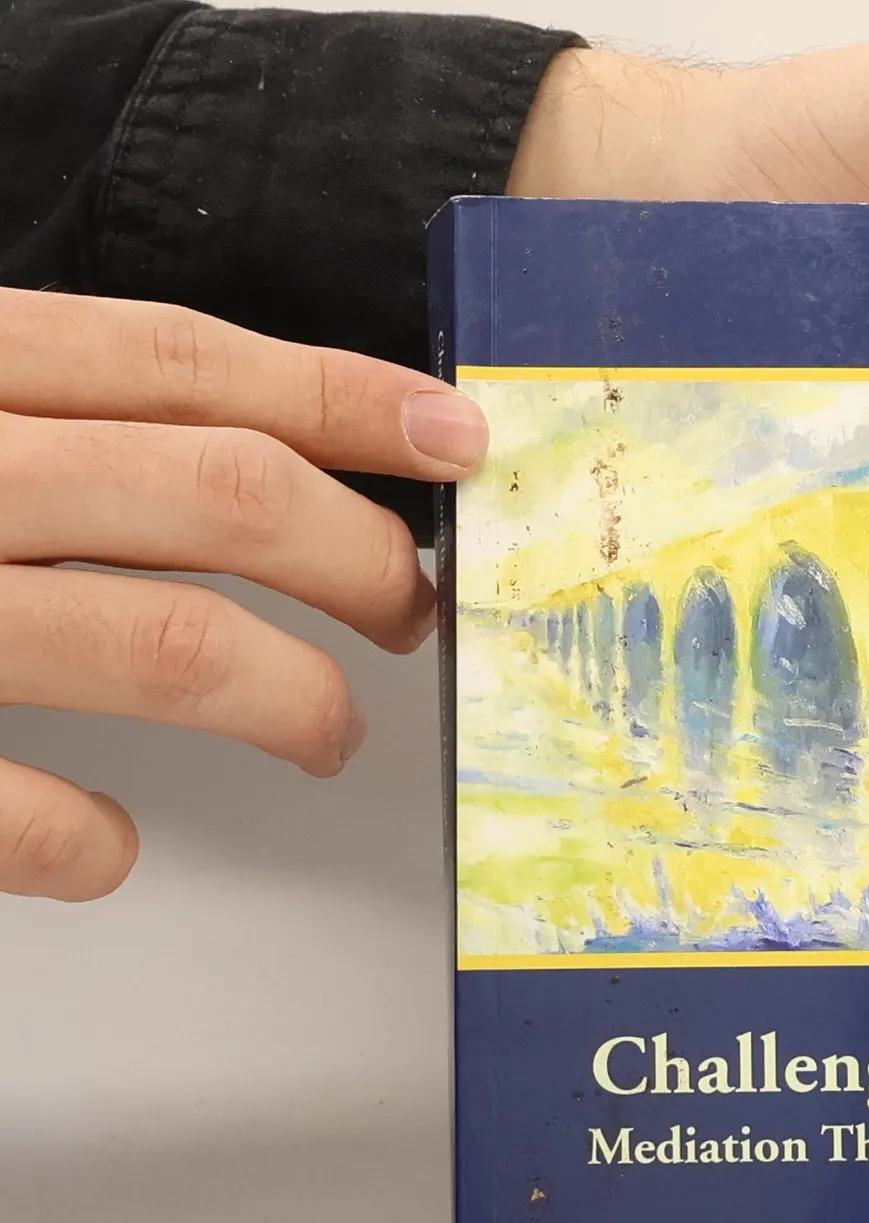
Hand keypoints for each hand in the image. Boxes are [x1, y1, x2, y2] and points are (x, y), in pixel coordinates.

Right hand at [0, 290, 489, 899]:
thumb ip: (47, 421)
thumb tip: (233, 463)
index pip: (174, 365)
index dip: (339, 399)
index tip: (457, 438)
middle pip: (220, 492)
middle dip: (358, 559)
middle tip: (413, 614)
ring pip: (174, 645)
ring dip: (294, 699)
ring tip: (328, 733)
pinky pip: (31, 816)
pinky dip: (94, 839)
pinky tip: (114, 842)